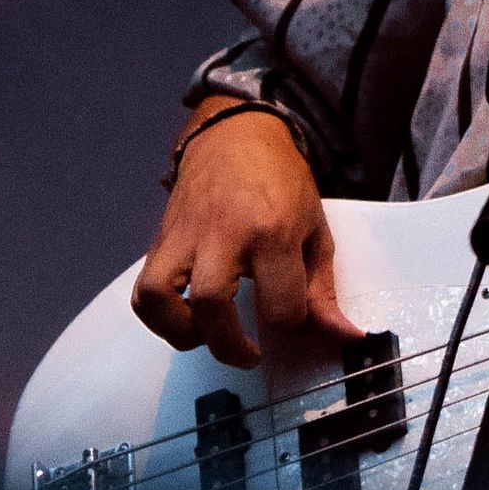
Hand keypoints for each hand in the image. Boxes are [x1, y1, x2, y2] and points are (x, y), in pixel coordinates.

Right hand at [133, 103, 361, 367]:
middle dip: (230, 345)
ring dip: (182, 332)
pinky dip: (157, 317)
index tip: (291, 321)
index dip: (290, 327)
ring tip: (208, 335)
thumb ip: (323, 292)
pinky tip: (185, 319)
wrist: (235, 136)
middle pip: (213, 303)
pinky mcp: (160, 240)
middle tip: (250, 353)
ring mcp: (185, 236)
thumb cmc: (281, 183)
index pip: (280, 304)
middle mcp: (223, 234)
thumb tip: (346, 338)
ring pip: (160, 296)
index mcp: (271, 231)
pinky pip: (142, 291)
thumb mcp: (315, 231)